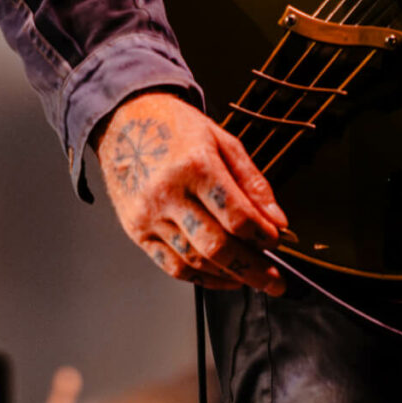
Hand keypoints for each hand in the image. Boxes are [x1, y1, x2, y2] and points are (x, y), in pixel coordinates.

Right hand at [95, 91, 289, 294]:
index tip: (277, 242)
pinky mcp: (136, 231)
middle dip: (253, 269)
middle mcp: (169, 193)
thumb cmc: (174, 127)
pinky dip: (200, 278)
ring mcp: (149, 215)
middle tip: (275, 281)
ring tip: (251, 278)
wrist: (124, 121)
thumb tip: (277, 220)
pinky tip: (220, 277)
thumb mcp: (222, 140)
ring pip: (195, 261)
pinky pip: (171, 266)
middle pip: (218, 246)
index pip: (237, 216)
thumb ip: (252, 181)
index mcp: (195, 165)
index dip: (263, 236)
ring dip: (228, 277)